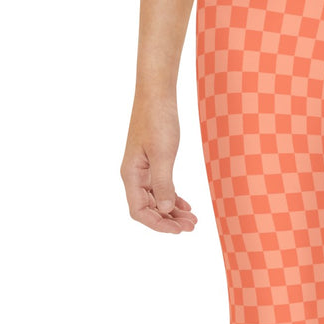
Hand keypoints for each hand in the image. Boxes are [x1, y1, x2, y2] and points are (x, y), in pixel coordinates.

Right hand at [120, 94, 197, 233]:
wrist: (157, 94)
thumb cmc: (158, 120)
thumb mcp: (163, 154)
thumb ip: (163, 183)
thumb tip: (166, 210)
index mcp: (131, 175)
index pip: (139, 211)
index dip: (158, 224)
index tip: (178, 230)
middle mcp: (133, 175)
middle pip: (148, 209)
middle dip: (169, 221)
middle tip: (192, 226)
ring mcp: (142, 170)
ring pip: (156, 200)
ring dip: (173, 212)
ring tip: (192, 220)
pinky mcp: (152, 163)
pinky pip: (160, 189)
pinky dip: (173, 199)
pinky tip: (186, 206)